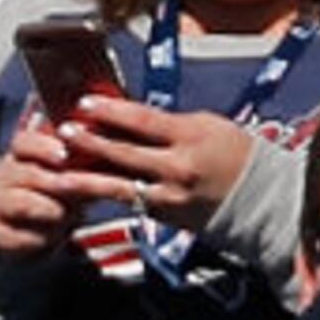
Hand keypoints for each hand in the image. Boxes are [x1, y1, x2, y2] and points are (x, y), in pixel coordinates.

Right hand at [0, 113, 107, 258]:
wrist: (26, 234)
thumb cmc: (55, 196)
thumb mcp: (70, 176)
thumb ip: (86, 164)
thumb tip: (119, 153)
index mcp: (21, 155)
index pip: (24, 142)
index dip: (43, 147)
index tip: (64, 155)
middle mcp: (5, 176)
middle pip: (31, 174)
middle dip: (64, 182)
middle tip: (90, 189)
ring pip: (25, 204)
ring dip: (53, 211)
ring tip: (69, 216)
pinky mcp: (0, 234)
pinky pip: (22, 235)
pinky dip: (43, 237)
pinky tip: (55, 237)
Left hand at [54, 98, 258, 233]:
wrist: (261, 200)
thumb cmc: (235, 154)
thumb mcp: (206, 125)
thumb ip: (168, 123)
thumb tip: (128, 116)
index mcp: (189, 138)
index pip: (143, 121)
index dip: (111, 111)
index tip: (86, 104)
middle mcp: (177, 169)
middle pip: (124, 154)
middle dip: (90, 143)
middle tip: (62, 132)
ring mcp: (170, 196)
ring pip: (119, 186)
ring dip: (85, 179)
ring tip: (58, 174)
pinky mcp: (165, 215)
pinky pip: (129, 201)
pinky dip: (104, 194)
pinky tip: (82, 189)